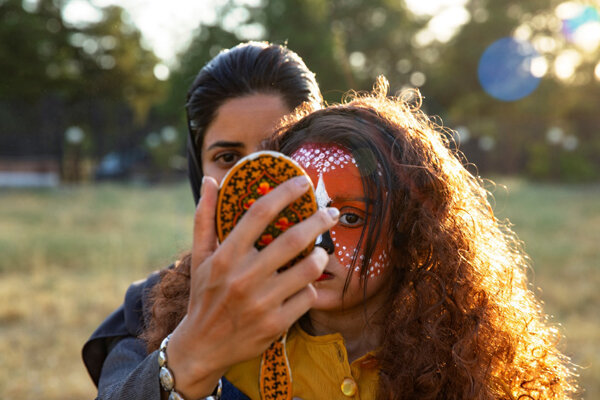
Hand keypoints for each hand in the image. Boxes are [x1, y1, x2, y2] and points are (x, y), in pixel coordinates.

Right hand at [166, 175, 338, 398]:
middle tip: (331, 212)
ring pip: (308, 269)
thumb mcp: (199, 257)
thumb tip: (211, 180)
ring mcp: (262, 302)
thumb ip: (205, 218)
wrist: (202, 347)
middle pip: (294, 239)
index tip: (302, 182)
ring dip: (321, 256)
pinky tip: (305, 285)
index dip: (285, 192)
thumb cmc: (203, 296)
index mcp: (226, 256)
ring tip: (321, 250)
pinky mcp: (276, 323)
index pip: (260, 213)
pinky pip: (308, 297)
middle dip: (319, 220)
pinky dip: (310, 288)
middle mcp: (244, 277)